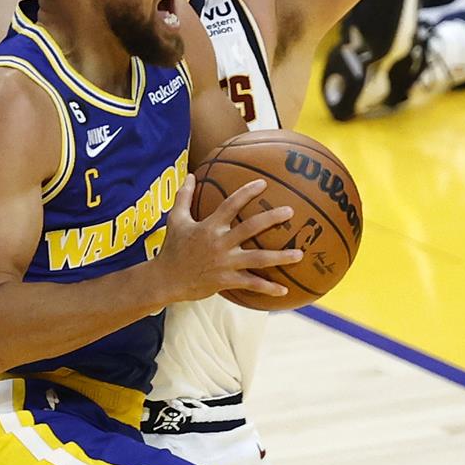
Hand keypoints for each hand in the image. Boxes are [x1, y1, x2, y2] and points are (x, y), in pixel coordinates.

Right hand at [156, 176, 302, 303]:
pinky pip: (251, 284)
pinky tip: (285, 290)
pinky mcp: (226, 280)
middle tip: (290, 212)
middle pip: (250, 228)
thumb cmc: (172, 248)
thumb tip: (189, 174)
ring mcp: (225, 263)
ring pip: (258, 259)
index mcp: (210, 226)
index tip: (263, 184)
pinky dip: (268, 288)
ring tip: (300, 254)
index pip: (231, 204)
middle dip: (271, 219)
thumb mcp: (175, 220)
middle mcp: (220, 243)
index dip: (246, 192)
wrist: (165, 280)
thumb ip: (184, 196)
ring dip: (280, 257)